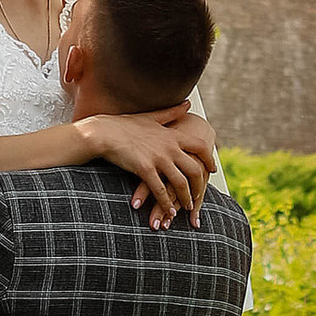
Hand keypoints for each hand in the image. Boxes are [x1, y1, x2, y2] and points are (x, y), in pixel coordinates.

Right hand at [78, 107, 216, 227]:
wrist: (103, 133)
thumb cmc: (124, 125)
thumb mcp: (151, 117)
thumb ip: (172, 113)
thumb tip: (187, 103)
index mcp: (172, 135)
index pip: (200, 146)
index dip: (209, 159)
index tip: (212, 170)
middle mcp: (169, 147)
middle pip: (195, 169)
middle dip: (199, 186)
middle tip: (199, 196)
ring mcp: (158, 158)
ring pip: (180, 183)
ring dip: (185, 198)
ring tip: (186, 207)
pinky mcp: (145, 169)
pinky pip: (161, 190)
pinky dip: (167, 203)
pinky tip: (169, 212)